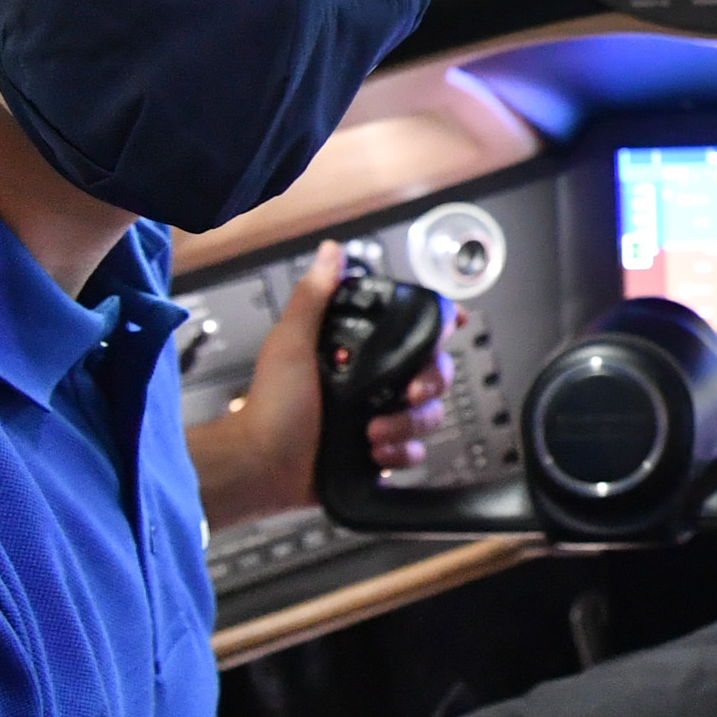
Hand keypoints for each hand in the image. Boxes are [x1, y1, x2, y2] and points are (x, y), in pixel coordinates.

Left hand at [188, 240, 447, 530]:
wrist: (261, 465)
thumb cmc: (270, 404)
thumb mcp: (291, 343)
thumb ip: (313, 296)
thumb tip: (330, 250)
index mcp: (360, 353)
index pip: (412, 332)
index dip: (439, 327)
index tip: (454, 325)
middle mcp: (375, 383)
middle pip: (434, 372)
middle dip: (430, 383)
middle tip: (409, 393)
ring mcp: (380, 418)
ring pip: (428, 415)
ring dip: (409, 424)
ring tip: (374, 433)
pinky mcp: (380, 454)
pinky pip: (414, 451)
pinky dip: (401, 453)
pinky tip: (377, 454)